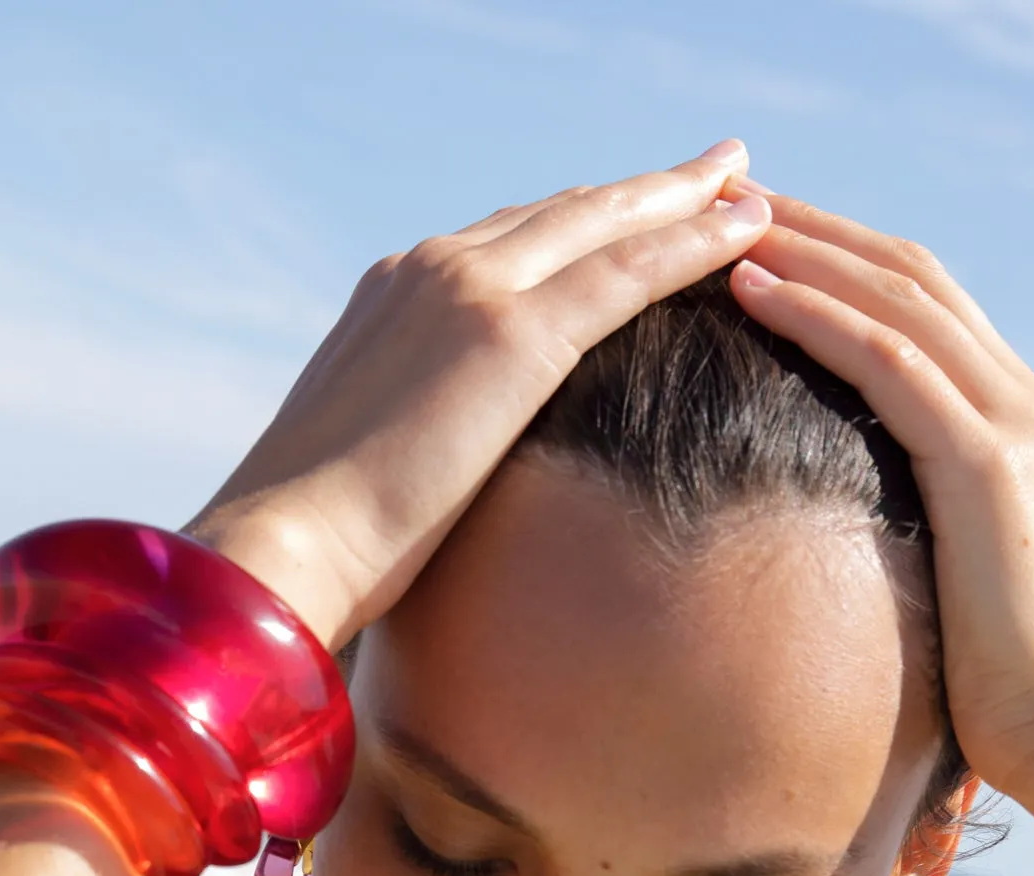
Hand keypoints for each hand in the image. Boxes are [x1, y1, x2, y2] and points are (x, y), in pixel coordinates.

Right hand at [188, 146, 771, 647]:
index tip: (631, 213)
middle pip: (563, 213)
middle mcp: (431, 269)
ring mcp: (471, 291)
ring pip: (603, 224)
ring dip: (683, 202)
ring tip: (749, 187)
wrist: (284, 548)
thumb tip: (444, 484)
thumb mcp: (370, 469)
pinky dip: (691, 246)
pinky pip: (625, 273)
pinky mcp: (510, 338)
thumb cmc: (319, 546)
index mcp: (394, 297)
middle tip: (716, 170)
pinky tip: (745, 230)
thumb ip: (415, 441)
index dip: (579, 223)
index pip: (507, 242)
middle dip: (643, 190)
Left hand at [728, 196, 1033, 795]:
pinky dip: (819, 313)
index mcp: (1030, 438)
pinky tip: (752, 288)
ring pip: (899, 296)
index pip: (933, 316)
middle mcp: (1031, 409)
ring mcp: (1017, 427)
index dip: (851, 269)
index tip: (773, 246)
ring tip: (721, 218)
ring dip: (806, 249)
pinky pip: (890, 357)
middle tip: (731, 195)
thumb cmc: (1025, 708)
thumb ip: (937, 558)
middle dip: (820, 229)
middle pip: (913, 277)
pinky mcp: (988, 464)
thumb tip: (870, 575)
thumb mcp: (972, 609)